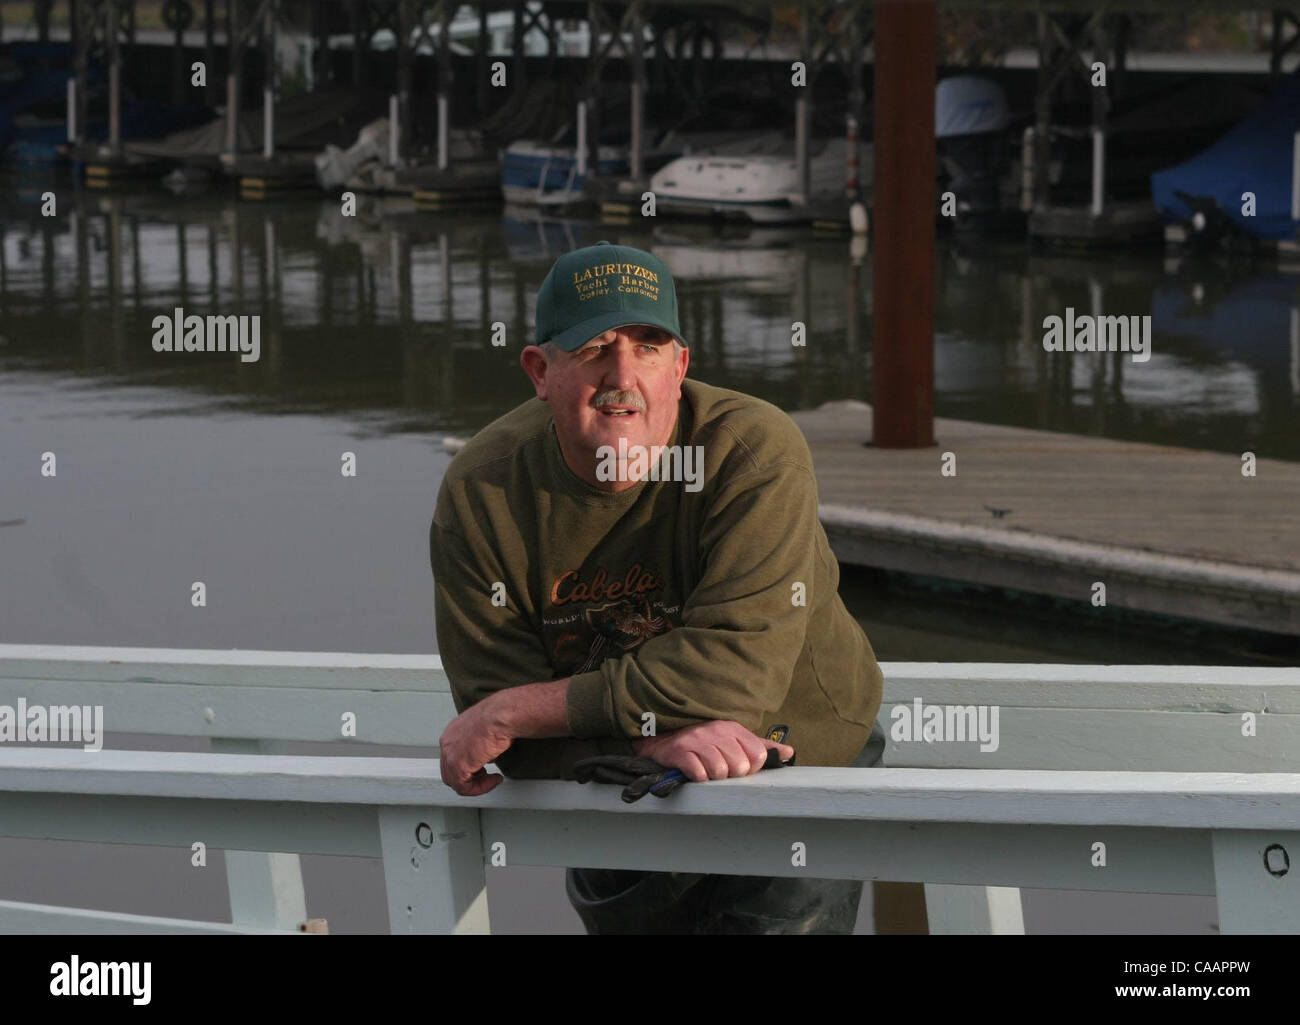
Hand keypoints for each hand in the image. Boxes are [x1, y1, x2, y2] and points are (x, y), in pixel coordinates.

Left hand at [438, 696, 512, 796]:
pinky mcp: (457, 766)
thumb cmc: (500, 717)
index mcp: (453, 732)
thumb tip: (486, 758)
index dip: (469, 767)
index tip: (484, 768)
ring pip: (455, 782)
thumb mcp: (486, 731)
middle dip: (470, 778)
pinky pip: (464, 788)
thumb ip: (480, 747)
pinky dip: (481, 788)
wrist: (501, 715)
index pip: (452, 757)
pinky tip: (495, 779)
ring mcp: (449, 755)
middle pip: (450, 772)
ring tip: (493, 779)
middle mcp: (447, 743)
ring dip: (476, 784)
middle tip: (487, 776)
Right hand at [631, 720, 794, 782]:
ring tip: (706, 771)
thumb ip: (761, 746)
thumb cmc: (703, 742)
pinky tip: (693, 773)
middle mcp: (716, 731)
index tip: (739, 769)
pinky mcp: (680, 751)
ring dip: (713, 778)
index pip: (757, 754)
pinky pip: (698, 774)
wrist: (663, 737)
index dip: (751, 768)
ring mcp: (698, 740)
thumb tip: (788, 753)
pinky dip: (697, 778)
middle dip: (731, 775)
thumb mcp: (733, 739)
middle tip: (719, 771)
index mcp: (732, 728)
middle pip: (739, 767)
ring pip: (720, 772)